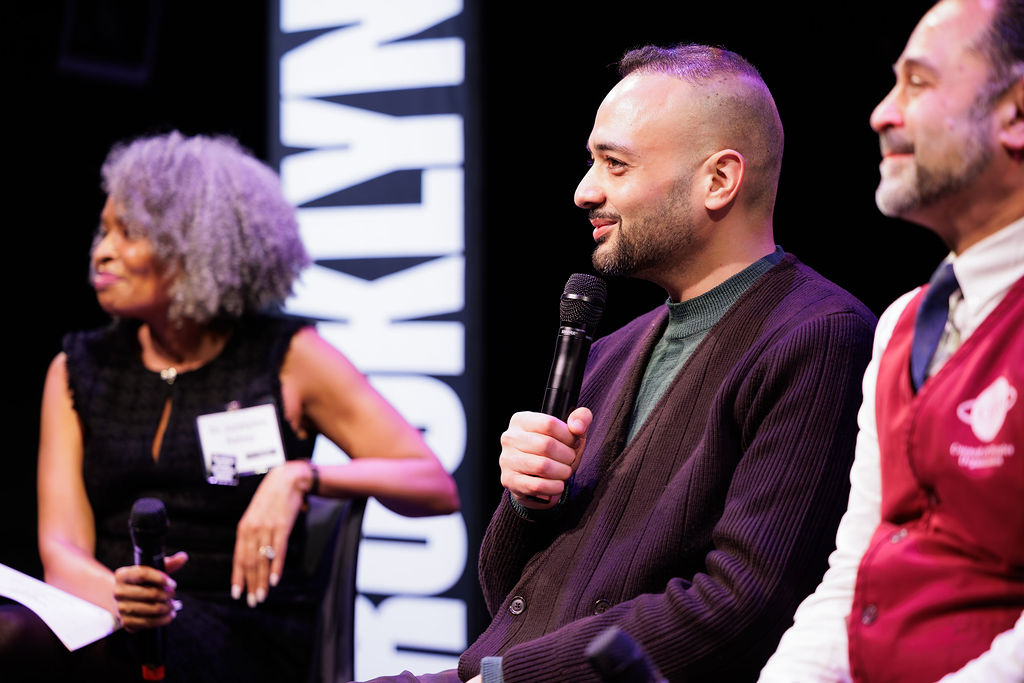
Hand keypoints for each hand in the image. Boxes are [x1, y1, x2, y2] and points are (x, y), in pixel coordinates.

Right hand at [113, 551, 187, 631]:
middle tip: (172, 594)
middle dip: (166, 595)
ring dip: (166, 608)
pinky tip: (168, 615)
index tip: (173, 583)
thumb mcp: (152, 570)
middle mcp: (118, 592)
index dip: (161, 578)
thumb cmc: (141, 583)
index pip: (143, 574)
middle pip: (149, 593)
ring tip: (172, 605)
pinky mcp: (126, 622)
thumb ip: (168, 563)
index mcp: (122, 575)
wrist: (124, 599)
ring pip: (150, 609)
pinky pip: (147, 623)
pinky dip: (162, 620)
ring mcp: (120, 609)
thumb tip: (183, 557)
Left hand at [230, 460, 311, 606]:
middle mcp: (253, 529)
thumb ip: (253, 533)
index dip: (237, 577)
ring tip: (262, 596)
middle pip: (249, 562)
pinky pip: (277, 551)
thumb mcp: (256, 514)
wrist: (287, 479)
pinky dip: (275, 567)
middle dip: (250, 584)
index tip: (237, 594)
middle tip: (252, 601)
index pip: (238, 557)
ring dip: (261, 581)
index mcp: (244, 528)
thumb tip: (252, 555)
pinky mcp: (282, 526)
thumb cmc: (272, 498)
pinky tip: (274, 580)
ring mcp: (267, 528)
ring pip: (262, 560)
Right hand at [498, 407, 591, 509]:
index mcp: (521, 420)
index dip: (568, 436)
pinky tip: (559, 485)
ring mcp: (507, 459)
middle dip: (567, 455)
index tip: (573, 443)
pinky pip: (537, 485)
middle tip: (571, 460)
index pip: (549, 424)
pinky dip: (554, 487)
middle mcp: (510, 438)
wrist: (535, 477)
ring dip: (562, 472)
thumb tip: (577, 426)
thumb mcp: (569, 432)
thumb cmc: (554, 450)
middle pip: (547, 445)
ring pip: (542, 466)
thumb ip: (580, 419)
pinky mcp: (509, 480)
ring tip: (565, 472)